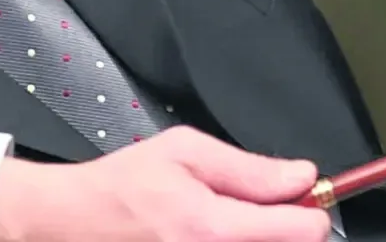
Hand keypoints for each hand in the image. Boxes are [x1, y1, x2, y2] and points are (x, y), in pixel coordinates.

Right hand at [0, 126, 330, 241]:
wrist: (75, 221)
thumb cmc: (122, 185)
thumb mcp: (184, 150)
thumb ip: (248, 167)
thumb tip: (301, 176)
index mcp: (211, 226)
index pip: (304, 231)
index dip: (310, 208)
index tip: (301, 198)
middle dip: (282, 225)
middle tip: (250, 207)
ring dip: (257, 236)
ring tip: (218, 220)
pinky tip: (206, 233)